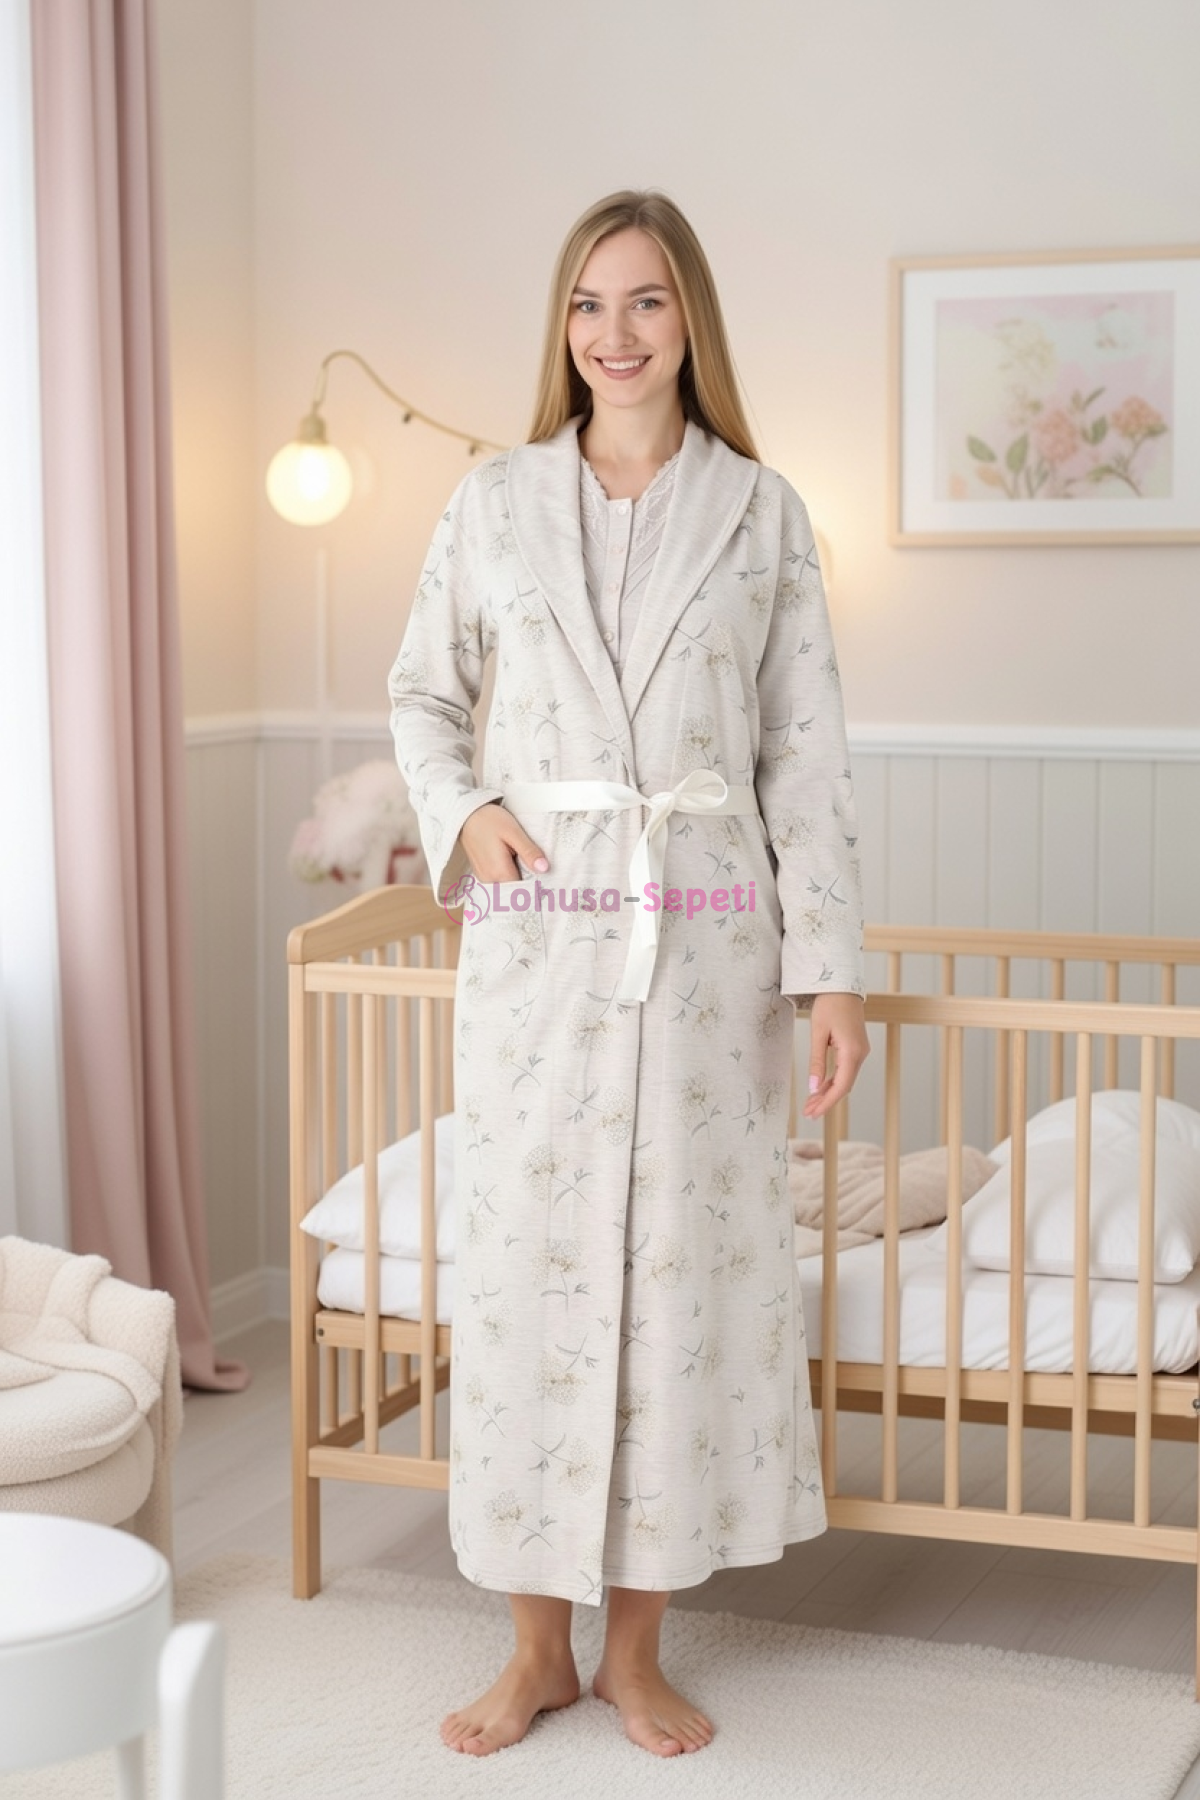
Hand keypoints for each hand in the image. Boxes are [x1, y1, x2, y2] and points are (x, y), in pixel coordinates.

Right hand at [459, 803, 549, 883]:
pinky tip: (510, 858)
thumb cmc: (489, 820)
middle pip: (516, 888)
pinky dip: (508, 872)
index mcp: (499, 873)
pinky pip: (499, 879)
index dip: (536, 883)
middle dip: (527, 879)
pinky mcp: (482, 872)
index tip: (542, 873)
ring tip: (519, 857)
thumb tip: (544, 868)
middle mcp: (489, 880)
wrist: (467, 814)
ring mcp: (484, 877)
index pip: (524, 890)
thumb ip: (528, 852)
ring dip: (517, 875)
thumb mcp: (513, 832)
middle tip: (533, 861)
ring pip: (508, 884)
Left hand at [804, 992, 868, 1119]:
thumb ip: (816, 1061)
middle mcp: (860, 1054)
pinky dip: (833, 1081)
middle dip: (826, 1101)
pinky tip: (820, 1088)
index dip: (827, 1103)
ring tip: (811, 1103)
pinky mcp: (856, 1048)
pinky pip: (845, 1070)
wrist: (842, 985)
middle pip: (844, 1086)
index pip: (841, 1087)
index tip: (813, 1113)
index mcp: (852, 1052)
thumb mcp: (818, 1033)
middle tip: (808, 1113)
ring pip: (845, 1080)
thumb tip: (814, 1087)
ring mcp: (860, 1052)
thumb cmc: (829, 1005)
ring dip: (828, 1092)